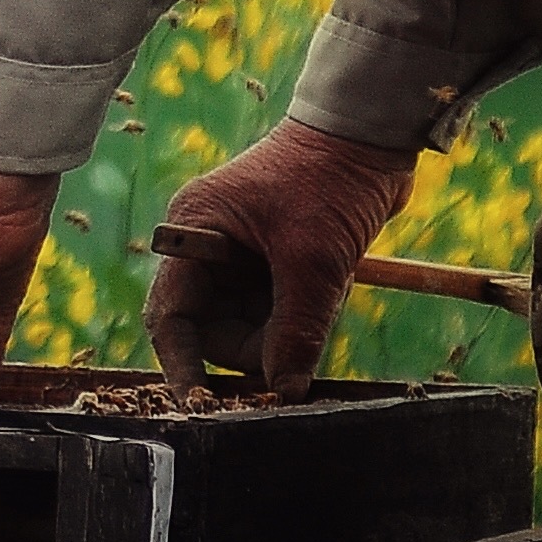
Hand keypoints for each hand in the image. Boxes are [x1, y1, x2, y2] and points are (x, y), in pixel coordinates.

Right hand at [141, 120, 415, 398]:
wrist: (370, 134)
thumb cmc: (328, 182)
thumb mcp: (312, 262)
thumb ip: (296, 332)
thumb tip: (286, 390)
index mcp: (194, 234)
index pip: (172, 315)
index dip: (182, 365)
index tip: (201, 407)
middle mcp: (208, 246)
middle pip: (214, 329)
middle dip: (255, 348)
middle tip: (297, 350)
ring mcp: (241, 254)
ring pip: (251, 324)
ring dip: (287, 329)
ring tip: (324, 296)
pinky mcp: (274, 259)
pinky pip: (280, 310)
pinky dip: (304, 315)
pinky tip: (330, 289)